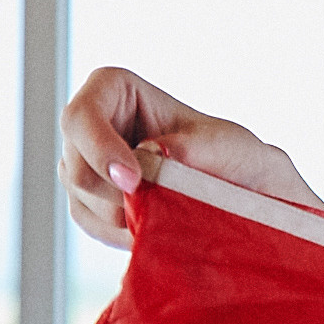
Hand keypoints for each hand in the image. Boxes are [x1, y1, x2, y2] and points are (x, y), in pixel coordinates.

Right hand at [59, 67, 323, 248]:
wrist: (248, 195)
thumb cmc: (238, 157)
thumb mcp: (229, 146)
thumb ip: (194, 146)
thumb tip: (152, 152)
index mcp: (115, 89)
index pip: (81, 116)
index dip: (99, 149)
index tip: (134, 180)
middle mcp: (90, 125)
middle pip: (75, 167)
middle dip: (117, 195)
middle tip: (162, 209)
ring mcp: (84, 163)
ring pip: (81, 199)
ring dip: (125, 217)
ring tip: (172, 215)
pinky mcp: (90, 200)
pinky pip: (90, 223)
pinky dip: (122, 233)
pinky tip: (157, 228)